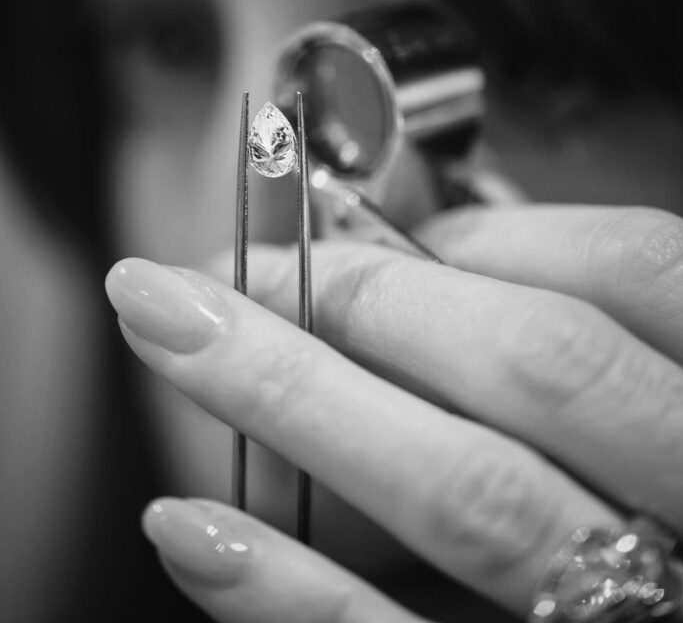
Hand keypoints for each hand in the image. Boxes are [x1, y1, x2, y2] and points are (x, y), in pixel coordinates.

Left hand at [104, 204, 682, 620]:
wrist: (659, 604)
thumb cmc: (655, 475)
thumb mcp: (660, 379)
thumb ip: (586, 329)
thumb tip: (434, 254)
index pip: (633, 267)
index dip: (494, 230)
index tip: (365, 228)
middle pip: (538, 365)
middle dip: (367, 292)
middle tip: (235, 264)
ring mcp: (629, 607)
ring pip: (468, 494)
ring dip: (297, 397)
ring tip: (170, 328)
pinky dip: (293, 595)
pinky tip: (190, 527)